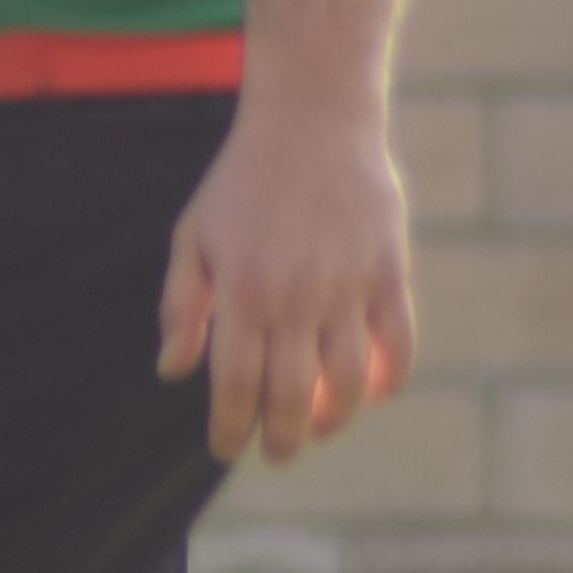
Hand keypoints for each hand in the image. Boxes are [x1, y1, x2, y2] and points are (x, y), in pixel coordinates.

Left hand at [157, 102, 414, 465]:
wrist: (312, 118)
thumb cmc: (243, 179)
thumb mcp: (194, 234)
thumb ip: (182, 305)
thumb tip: (173, 371)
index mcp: (242, 292)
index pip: (235, 385)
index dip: (230, 428)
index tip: (227, 449)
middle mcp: (295, 298)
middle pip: (293, 397)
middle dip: (283, 439)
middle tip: (277, 453)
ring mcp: (347, 288)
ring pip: (349, 383)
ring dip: (336, 420)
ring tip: (320, 429)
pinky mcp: (388, 273)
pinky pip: (399, 345)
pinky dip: (390, 379)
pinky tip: (373, 391)